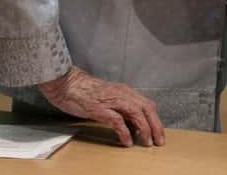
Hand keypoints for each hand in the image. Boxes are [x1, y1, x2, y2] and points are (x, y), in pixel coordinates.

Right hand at [38, 67, 164, 147]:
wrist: (67, 83)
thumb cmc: (85, 91)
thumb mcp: (108, 97)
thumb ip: (121, 108)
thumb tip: (133, 125)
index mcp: (124, 91)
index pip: (147, 104)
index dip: (155, 119)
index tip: (158, 132)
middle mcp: (121, 93)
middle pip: (146, 108)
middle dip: (155, 125)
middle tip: (159, 141)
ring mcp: (111, 100)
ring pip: (136, 113)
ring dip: (144, 129)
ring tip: (147, 142)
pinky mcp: (100, 108)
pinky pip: (117, 121)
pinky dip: (125, 132)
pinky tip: (127, 141)